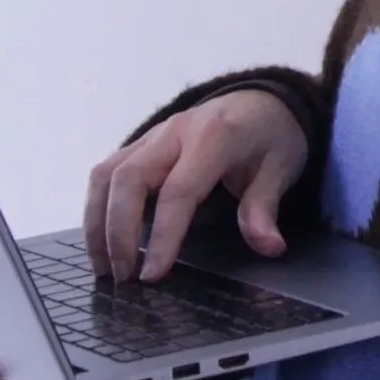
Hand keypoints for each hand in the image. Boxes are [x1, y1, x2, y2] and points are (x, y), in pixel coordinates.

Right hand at [85, 88, 308, 282]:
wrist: (261, 100)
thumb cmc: (271, 136)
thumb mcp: (281, 169)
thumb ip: (265, 208)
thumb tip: (269, 247)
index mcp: (213, 137)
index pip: (178, 190)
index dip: (162, 236)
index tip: (152, 275)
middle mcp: (174, 132)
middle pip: (129, 179)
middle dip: (118, 232)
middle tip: (122, 279)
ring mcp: (153, 135)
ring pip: (107, 174)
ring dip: (98, 223)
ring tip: (104, 267)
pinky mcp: (140, 144)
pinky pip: (107, 172)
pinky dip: (98, 207)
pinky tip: (104, 240)